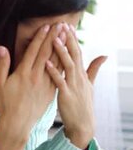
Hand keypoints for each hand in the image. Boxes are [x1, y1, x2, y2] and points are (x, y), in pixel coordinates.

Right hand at [0, 23, 62, 149]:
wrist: (17, 124)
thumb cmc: (5, 104)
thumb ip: (2, 64)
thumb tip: (2, 48)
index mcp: (23, 73)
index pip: (34, 51)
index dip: (41, 38)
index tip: (47, 26)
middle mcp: (37, 77)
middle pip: (47, 54)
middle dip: (54, 38)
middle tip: (61, 25)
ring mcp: (46, 84)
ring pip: (56, 63)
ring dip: (62, 48)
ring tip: (67, 36)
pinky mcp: (51, 92)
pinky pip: (59, 75)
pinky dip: (64, 64)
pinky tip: (69, 56)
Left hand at [46, 24, 105, 149]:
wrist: (83, 125)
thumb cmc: (84, 103)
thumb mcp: (90, 84)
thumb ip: (94, 69)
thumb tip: (104, 55)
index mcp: (82, 74)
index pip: (77, 52)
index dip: (73, 39)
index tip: (67, 25)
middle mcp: (79, 78)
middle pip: (74, 55)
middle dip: (68, 40)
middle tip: (62, 25)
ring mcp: (73, 86)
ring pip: (67, 66)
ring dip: (61, 52)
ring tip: (54, 39)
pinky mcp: (66, 96)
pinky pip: (59, 82)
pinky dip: (54, 72)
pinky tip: (46, 63)